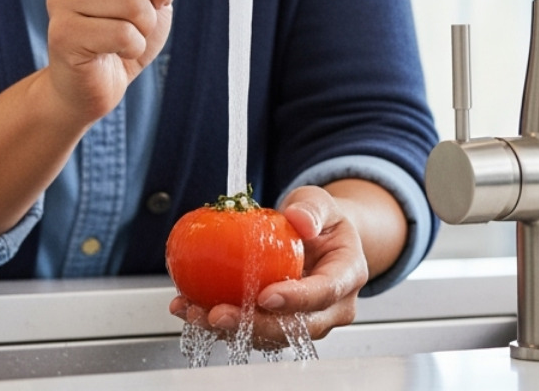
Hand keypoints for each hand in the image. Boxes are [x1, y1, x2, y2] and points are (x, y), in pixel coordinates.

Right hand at [42, 0, 197, 123]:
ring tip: (129, 32)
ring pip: (132, 0)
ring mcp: (60, 0)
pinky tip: (118, 51)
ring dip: (146, 23)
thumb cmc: (117, 34)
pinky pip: (124, 33)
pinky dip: (134, 46)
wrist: (89, 85)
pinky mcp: (63, 33)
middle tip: (157, 3)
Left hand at [169, 185, 367, 347]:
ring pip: (270, 336)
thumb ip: (312, 207)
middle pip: (296, 327)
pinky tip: (191, 307)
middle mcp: (332, 307)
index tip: (266, 296)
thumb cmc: (320, 221)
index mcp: (347, 275)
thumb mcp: (320, 201)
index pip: (325, 292)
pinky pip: (251, 330)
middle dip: (254, 325)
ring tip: (193, 310)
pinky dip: (220, 323)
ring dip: (230, 328)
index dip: (296, 299)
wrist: (320, 239)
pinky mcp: (279, 326)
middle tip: (218, 313)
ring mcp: (306, 321)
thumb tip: (299, 220)